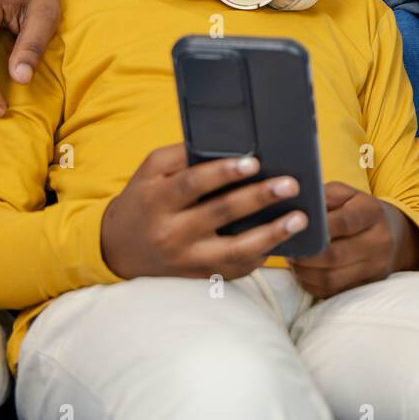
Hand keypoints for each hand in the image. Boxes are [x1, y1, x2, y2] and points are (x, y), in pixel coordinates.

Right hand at [100, 143, 307, 280]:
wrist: (119, 248)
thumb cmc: (145, 199)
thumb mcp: (152, 171)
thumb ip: (183, 156)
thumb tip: (229, 143)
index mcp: (157, 200)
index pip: (192, 184)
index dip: (222, 172)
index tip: (252, 162)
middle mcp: (172, 232)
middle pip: (219, 214)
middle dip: (258, 198)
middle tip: (290, 185)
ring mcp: (188, 259)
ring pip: (234, 249)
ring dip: (272, 234)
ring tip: (300, 218)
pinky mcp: (202, 276)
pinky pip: (237, 268)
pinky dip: (263, 254)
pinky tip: (286, 241)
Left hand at [287, 181, 418, 297]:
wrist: (395, 236)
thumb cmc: (360, 211)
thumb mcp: (347, 194)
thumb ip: (324, 196)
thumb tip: (296, 210)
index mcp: (373, 212)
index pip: (343, 223)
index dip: (316, 229)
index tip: (293, 229)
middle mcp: (379, 241)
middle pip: (335, 255)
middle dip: (305, 255)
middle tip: (289, 249)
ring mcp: (375, 267)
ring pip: (330, 278)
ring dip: (304, 272)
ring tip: (295, 260)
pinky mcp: (367, 285)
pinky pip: (331, 291)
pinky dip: (311, 283)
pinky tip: (305, 271)